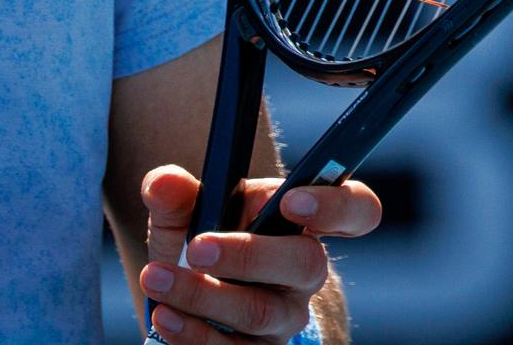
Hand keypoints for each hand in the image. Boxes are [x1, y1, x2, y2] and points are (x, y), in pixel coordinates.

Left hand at [138, 165, 380, 343]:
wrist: (189, 296)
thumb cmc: (198, 241)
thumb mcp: (184, 212)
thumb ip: (174, 193)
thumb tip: (164, 182)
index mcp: (299, 221)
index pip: (355, 210)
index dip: (337, 205)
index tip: (291, 201)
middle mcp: (303, 272)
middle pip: (307, 264)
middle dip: (248, 255)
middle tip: (196, 249)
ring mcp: (286, 317)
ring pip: (262, 313)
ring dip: (204, 295)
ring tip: (156, 278)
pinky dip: (195, 335)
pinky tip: (166, 317)